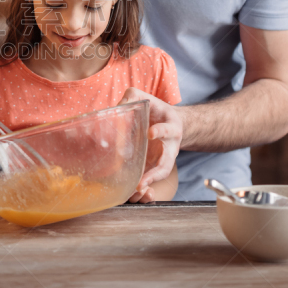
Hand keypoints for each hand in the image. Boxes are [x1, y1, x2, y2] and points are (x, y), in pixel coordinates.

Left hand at [118, 88, 182, 202]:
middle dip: (157, 171)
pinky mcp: (156, 164)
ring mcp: (165, 157)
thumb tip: (116, 106)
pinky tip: (132, 189)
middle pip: (168, 161)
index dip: (161, 131)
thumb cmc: (155, 109)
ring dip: (149, 181)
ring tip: (137, 188)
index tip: (150, 133)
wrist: (169, 121)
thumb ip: (132, 98)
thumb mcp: (146, 98)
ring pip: (161, 173)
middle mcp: (171, 145)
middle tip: (143, 179)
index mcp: (171, 126)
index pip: (168, 129)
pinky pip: (152, 176)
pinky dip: (144, 183)